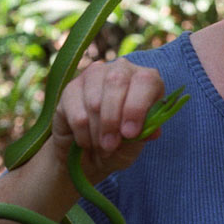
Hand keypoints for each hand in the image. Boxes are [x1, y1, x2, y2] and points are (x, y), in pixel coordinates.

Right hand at [52, 60, 164, 181]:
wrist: (92, 154)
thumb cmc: (123, 143)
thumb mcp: (138, 142)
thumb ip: (145, 133)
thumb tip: (153, 132)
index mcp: (147, 79)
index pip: (145, 80)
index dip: (137, 107)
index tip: (130, 134)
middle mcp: (122, 69)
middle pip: (116, 83)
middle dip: (112, 120)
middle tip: (110, 146)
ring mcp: (94, 75)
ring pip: (94, 101)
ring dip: (97, 131)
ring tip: (102, 148)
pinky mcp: (71, 88)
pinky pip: (77, 113)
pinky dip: (83, 134)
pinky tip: (87, 142)